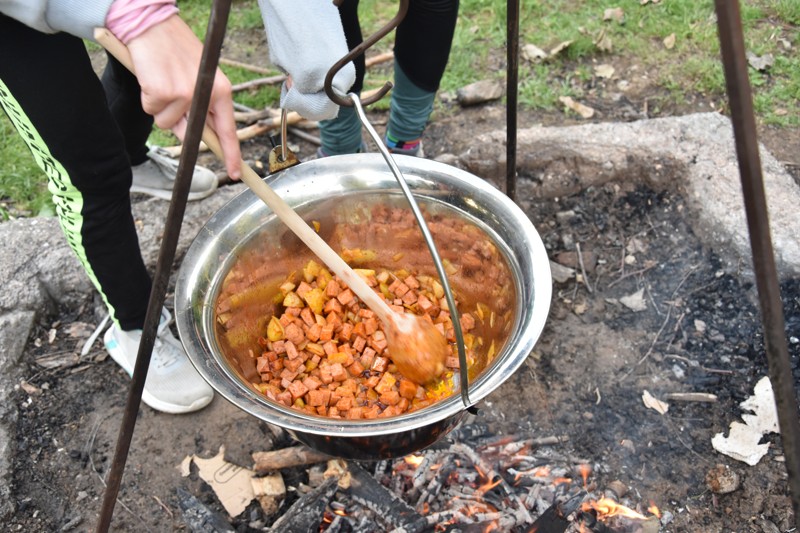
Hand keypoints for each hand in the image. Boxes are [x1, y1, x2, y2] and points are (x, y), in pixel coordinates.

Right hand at [127, 15, 241, 178]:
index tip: (235, 172)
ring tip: (162, 80)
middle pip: (191, 132)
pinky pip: (152, 112)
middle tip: (172, 95)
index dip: (231, 153)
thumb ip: (201, 105)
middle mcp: (204, 95)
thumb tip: (193, 134)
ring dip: (161, 107)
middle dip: (180, 125)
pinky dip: (148, 99)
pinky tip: (152, 78)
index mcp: (221, 90)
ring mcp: (183, 95)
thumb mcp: (199, 76)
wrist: (153, 25)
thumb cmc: (176, 49)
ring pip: (167, 123)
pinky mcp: (161, 93)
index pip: (228, 129)